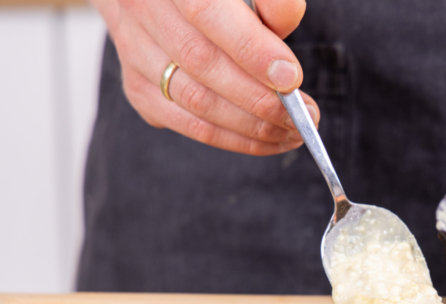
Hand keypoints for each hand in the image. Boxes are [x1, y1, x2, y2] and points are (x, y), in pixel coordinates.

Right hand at [91, 0, 318, 154]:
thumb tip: (289, 16)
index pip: (207, 12)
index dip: (251, 49)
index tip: (291, 78)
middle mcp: (141, 9)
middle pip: (201, 64)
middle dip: (260, 98)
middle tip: (304, 115)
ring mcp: (133, 52)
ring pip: (194, 102)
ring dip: (251, 126)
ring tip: (293, 132)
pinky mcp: (138, 88)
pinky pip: (188, 124)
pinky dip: (233, 138)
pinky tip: (267, 140)